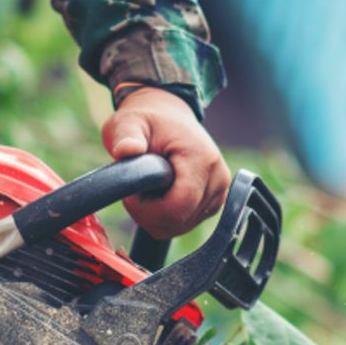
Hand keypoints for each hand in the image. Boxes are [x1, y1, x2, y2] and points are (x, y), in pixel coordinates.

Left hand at [101, 87, 230, 238]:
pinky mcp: (214, 202)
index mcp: (202, 159)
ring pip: (181, 226)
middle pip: (179, 222)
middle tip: (135, 191)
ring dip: (156, 216)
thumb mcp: (130, 123)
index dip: (148, 210)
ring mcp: (219, 192)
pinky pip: (185, 224)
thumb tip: (126, 150)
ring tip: (147, 190)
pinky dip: (166, 217)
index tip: (131, 194)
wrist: (168, 118)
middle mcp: (218, 178)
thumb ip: (127, 137)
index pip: (178, 208)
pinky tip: (159, 196)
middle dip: (149, 214)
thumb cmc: (148, 121)